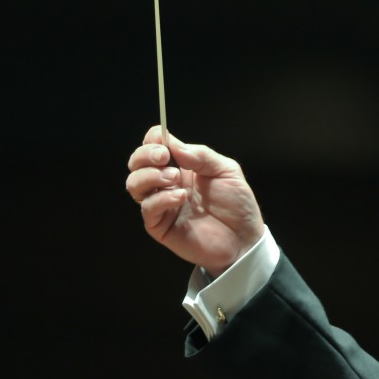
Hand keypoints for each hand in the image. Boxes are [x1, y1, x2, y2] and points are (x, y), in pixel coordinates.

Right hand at [126, 126, 265, 276]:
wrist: (244, 237)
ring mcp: (162, 204)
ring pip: (134, 184)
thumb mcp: (226, 170)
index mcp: (181, 166)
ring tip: (175, 178)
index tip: (165, 143)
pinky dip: (161, 199)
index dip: (154, 140)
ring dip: (150, 176)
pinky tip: (180, 197)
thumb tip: (173, 144)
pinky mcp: (160, 225)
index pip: (154, 146)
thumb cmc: (237, 204)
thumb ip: (201, 155)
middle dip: (145, 155)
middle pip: (137, 163)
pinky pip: (148, 208)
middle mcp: (167, 183)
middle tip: (164, 158)